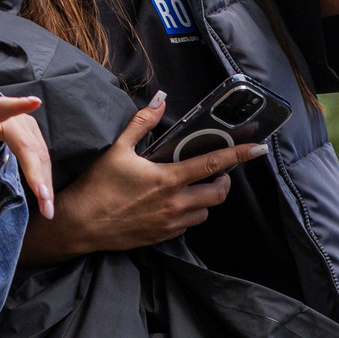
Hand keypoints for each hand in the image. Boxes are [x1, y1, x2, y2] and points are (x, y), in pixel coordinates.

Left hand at [0, 81, 54, 218]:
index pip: (0, 108)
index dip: (17, 105)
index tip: (35, 101)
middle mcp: (10, 117)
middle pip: (28, 145)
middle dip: (37, 172)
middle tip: (44, 200)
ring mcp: (25, 124)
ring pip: (40, 153)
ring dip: (45, 180)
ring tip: (48, 208)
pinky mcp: (31, 133)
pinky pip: (41, 156)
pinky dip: (44, 177)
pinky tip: (45, 195)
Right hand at [18, 92, 265, 265]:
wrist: (80, 225)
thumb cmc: (97, 186)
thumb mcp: (117, 149)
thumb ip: (142, 123)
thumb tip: (159, 100)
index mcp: (168, 179)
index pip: (214, 163)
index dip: (240, 155)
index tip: (258, 148)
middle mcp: (176, 203)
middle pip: (219, 194)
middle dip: (224, 181)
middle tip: (217, 171)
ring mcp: (171, 223)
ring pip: (206, 212)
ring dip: (206, 199)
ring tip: (194, 187)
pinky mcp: (162, 237)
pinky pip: (188, 225)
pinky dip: (190, 213)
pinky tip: (176, 204)